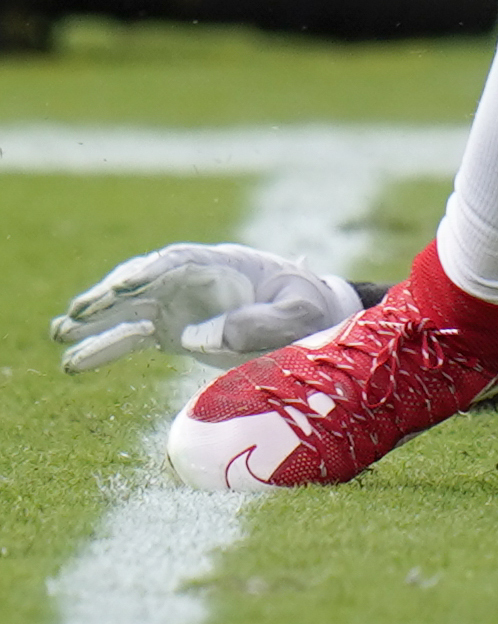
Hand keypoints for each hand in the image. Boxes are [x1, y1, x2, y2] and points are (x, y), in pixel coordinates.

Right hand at [52, 241, 360, 372]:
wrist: (313, 319)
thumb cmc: (309, 309)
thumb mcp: (297, 315)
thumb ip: (258, 323)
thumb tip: (202, 337)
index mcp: (224, 266)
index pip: (178, 262)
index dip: (150, 272)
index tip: (123, 286)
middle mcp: (195, 282)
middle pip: (144, 282)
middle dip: (110, 296)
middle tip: (76, 313)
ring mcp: (182, 306)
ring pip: (130, 310)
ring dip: (96, 321)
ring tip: (58, 332)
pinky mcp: (176, 331)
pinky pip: (134, 338)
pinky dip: (106, 349)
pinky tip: (75, 362)